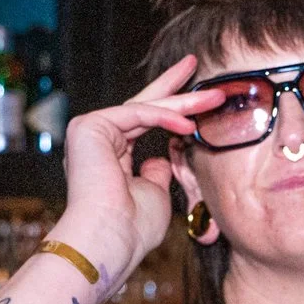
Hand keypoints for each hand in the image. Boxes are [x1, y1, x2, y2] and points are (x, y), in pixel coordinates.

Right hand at [46, 57, 221, 287]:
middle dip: (173, 86)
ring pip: (144, 108)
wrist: (110, 240)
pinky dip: (164, 117)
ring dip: (182, 102)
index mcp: (110, 156)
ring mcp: (91, 131)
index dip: (170, 106)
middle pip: (143, 105)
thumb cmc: (133, 228)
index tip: (195, 91)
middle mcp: (98, 140)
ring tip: (214, 96)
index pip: (144, 122)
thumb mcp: (155, 194)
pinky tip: (188, 123)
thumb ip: (157, 173)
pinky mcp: (89, 127)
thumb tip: (160, 159)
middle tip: (196, 63)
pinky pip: (136, 114)